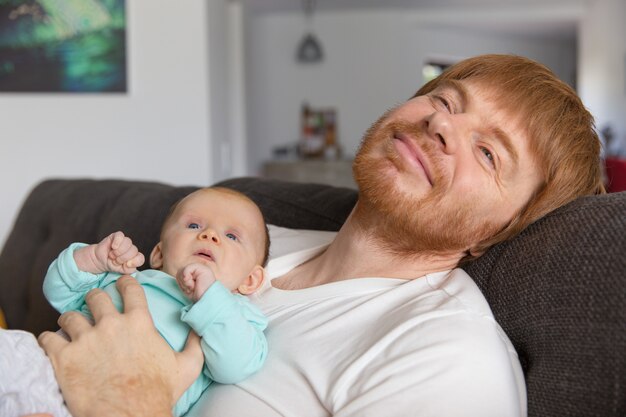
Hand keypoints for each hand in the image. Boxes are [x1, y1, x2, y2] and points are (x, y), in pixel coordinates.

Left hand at [38, 276, 203, 416]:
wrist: (130, 416)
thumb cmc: (158, 393)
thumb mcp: (187, 366)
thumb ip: (195, 343)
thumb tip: (198, 329)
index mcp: (139, 322)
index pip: (129, 289)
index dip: (124, 283)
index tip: (120, 284)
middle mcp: (111, 324)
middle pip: (96, 297)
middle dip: (94, 299)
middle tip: (93, 306)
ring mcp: (86, 340)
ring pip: (70, 316)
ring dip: (71, 321)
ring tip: (71, 327)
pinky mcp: (64, 358)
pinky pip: (49, 339)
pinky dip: (49, 340)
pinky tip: (53, 345)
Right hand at [75, 231, 144, 274]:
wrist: (100, 260)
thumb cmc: (112, 265)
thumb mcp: (122, 271)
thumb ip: (129, 269)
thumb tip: (130, 263)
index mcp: (135, 257)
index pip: (140, 258)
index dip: (135, 262)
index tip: (126, 265)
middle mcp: (131, 248)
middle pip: (134, 250)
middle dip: (122, 258)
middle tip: (115, 261)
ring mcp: (125, 241)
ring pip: (128, 242)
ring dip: (118, 251)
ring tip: (112, 255)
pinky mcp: (117, 236)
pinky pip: (120, 235)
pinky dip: (117, 242)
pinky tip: (113, 247)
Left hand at [177, 263, 216, 301]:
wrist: (208, 300)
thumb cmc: (199, 296)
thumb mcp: (186, 287)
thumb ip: (182, 279)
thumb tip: (182, 275)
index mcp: (194, 274)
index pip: (179, 274)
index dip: (180, 283)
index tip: (188, 290)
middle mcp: (197, 270)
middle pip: (179, 272)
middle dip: (182, 283)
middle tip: (190, 289)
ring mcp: (200, 268)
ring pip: (183, 270)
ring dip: (185, 282)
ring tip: (192, 287)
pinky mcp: (202, 268)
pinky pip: (187, 269)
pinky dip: (187, 278)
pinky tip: (193, 284)